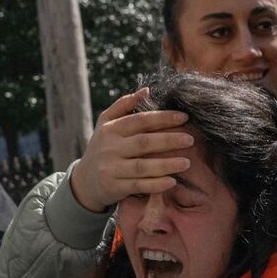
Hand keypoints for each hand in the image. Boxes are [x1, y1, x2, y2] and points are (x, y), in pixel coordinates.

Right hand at [70, 88, 194, 211]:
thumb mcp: (106, 123)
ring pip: (142, 166)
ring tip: (186, 162)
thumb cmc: (103, 147)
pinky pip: (138, 186)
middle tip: (190, 139)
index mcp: (111, 129)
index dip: (162, 118)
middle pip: (143, 143)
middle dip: (168, 140)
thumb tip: (147, 90)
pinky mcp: (114, 187)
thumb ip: (124, 105)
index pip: (139, 120)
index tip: (184, 117)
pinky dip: (155, 185)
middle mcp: (110, 148)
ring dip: (166, 164)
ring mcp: (111, 169)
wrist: (85, 181)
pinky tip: (172, 181)